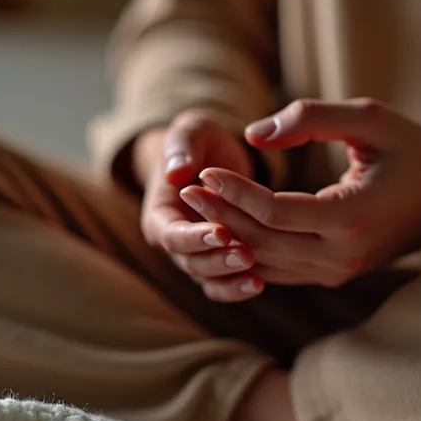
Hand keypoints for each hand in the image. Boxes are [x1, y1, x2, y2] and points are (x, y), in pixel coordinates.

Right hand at [134, 110, 266, 301]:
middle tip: (247, 255)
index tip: (222, 231)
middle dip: (218, 261)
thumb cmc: (198, 142)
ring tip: (257, 277)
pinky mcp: (218, 262)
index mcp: (159, 215)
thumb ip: (182, 147)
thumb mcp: (190, 132)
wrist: (211, 158)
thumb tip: (175, 172)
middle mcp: (174, 242)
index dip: (194, 237)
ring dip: (230, 280)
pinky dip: (238, 288)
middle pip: (191, 263)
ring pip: (209, 280)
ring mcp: (196, 256)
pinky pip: (224, 284)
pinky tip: (261, 284)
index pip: (171, 235)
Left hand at [178, 99, 420, 293]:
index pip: (275, 213)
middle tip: (186, 189)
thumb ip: (311, 118)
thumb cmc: (409, 148)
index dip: (235, 193)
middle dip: (221, 215)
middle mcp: (344, 256)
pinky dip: (248, 249)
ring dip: (229, 234)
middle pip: (262, 242)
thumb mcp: (369, 118)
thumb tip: (253, 134)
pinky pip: (279, 270)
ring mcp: (338, 272)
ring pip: (266, 262)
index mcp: (354, 218)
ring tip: (196, 205)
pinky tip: (224, 223)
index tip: (205, 171)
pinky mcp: (333, 275)